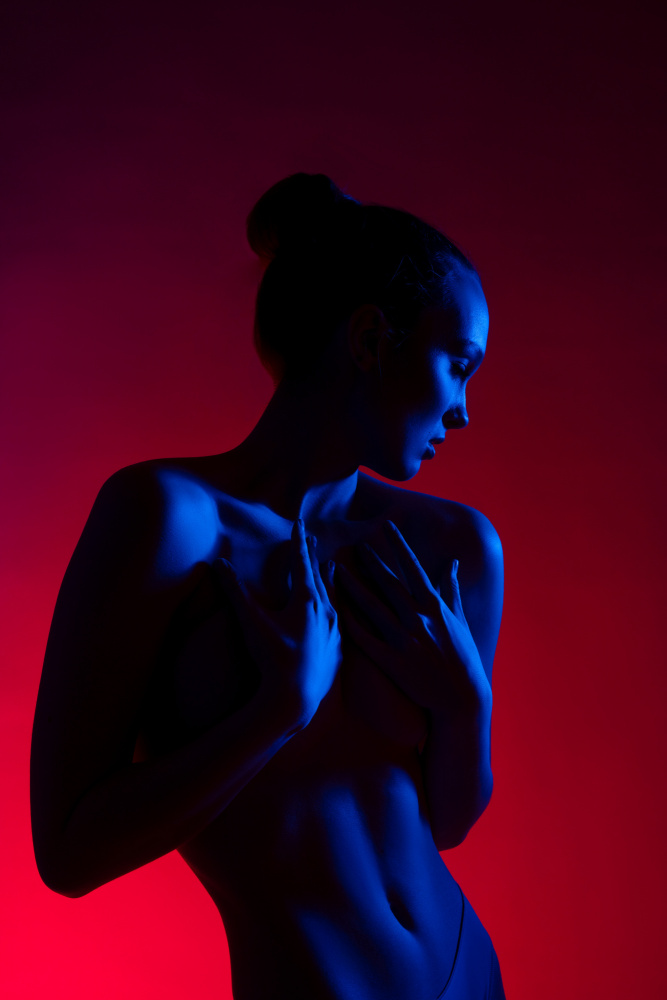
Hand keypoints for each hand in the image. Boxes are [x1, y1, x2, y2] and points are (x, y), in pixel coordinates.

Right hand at [213, 518, 341, 726]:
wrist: (294, 698)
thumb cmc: (273, 657)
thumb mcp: (251, 622)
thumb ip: (236, 591)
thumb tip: (219, 563)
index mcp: (308, 600)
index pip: (302, 562)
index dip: (299, 541)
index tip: (300, 523)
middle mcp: (326, 612)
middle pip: (319, 576)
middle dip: (313, 556)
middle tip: (313, 539)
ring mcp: (334, 632)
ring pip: (333, 598)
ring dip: (329, 580)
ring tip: (332, 567)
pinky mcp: (336, 651)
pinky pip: (338, 622)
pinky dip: (335, 609)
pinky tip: (336, 614)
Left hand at [335, 521, 490, 720]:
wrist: (462, 697)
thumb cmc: (463, 657)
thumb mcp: (459, 620)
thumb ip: (451, 589)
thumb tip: (451, 563)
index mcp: (435, 606)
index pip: (413, 568)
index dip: (399, 545)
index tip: (387, 526)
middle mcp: (418, 618)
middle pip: (388, 582)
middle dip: (370, 560)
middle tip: (353, 543)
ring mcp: (404, 640)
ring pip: (371, 606)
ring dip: (352, 586)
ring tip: (336, 570)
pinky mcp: (391, 661)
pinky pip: (364, 638)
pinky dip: (350, 623)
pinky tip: (335, 609)